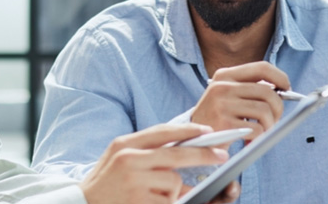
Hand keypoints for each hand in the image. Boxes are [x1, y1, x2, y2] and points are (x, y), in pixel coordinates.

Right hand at [80, 123, 231, 203]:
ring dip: (173, 188)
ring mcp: (134, 182)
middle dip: (203, 154)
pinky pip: (169, 199)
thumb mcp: (118, 157)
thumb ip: (145, 149)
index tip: (208, 130)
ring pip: (173, 180)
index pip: (162, 131)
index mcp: (123, 144)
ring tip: (152, 193)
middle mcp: (128, 159)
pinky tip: (150, 201)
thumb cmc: (105, 183)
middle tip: (222, 155)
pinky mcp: (139, 201)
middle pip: (176, 154)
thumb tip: (184, 145)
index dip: (187, 130)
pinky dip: (168, 201)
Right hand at [192, 61, 289, 141]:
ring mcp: (222, 104)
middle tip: (274, 119)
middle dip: (278, 108)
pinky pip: (257, 128)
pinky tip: (249, 139)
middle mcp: (222, 86)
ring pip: (264, 111)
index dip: (280, 77)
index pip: (262, 67)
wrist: (192, 139)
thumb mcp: (228, 95)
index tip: (286, 88)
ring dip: (269, 125)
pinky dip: (259, 136)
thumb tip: (282, 90)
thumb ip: (250, 89)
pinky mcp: (224, 123)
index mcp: (225, 75)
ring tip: (261, 131)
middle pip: (267, 92)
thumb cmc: (217, 118)